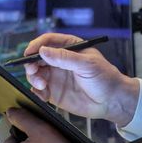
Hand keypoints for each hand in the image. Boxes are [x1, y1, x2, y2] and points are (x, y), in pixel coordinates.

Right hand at [23, 33, 139, 125]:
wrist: (112, 101)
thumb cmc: (105, 78)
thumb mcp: (87, 64)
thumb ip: (64, 58)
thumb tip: (43, 51)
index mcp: (69, 47)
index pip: (48, 41)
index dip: (36, 45)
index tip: (29, 52)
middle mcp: (59, 60)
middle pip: (37, 57)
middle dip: (31, 63)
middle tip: (33, 71)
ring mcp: (56, 76)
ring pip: (35, 73)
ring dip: (33, 77)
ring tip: (41, 84)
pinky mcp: (54, 92)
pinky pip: (38, 90)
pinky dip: (35, 91)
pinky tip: (41, 94)